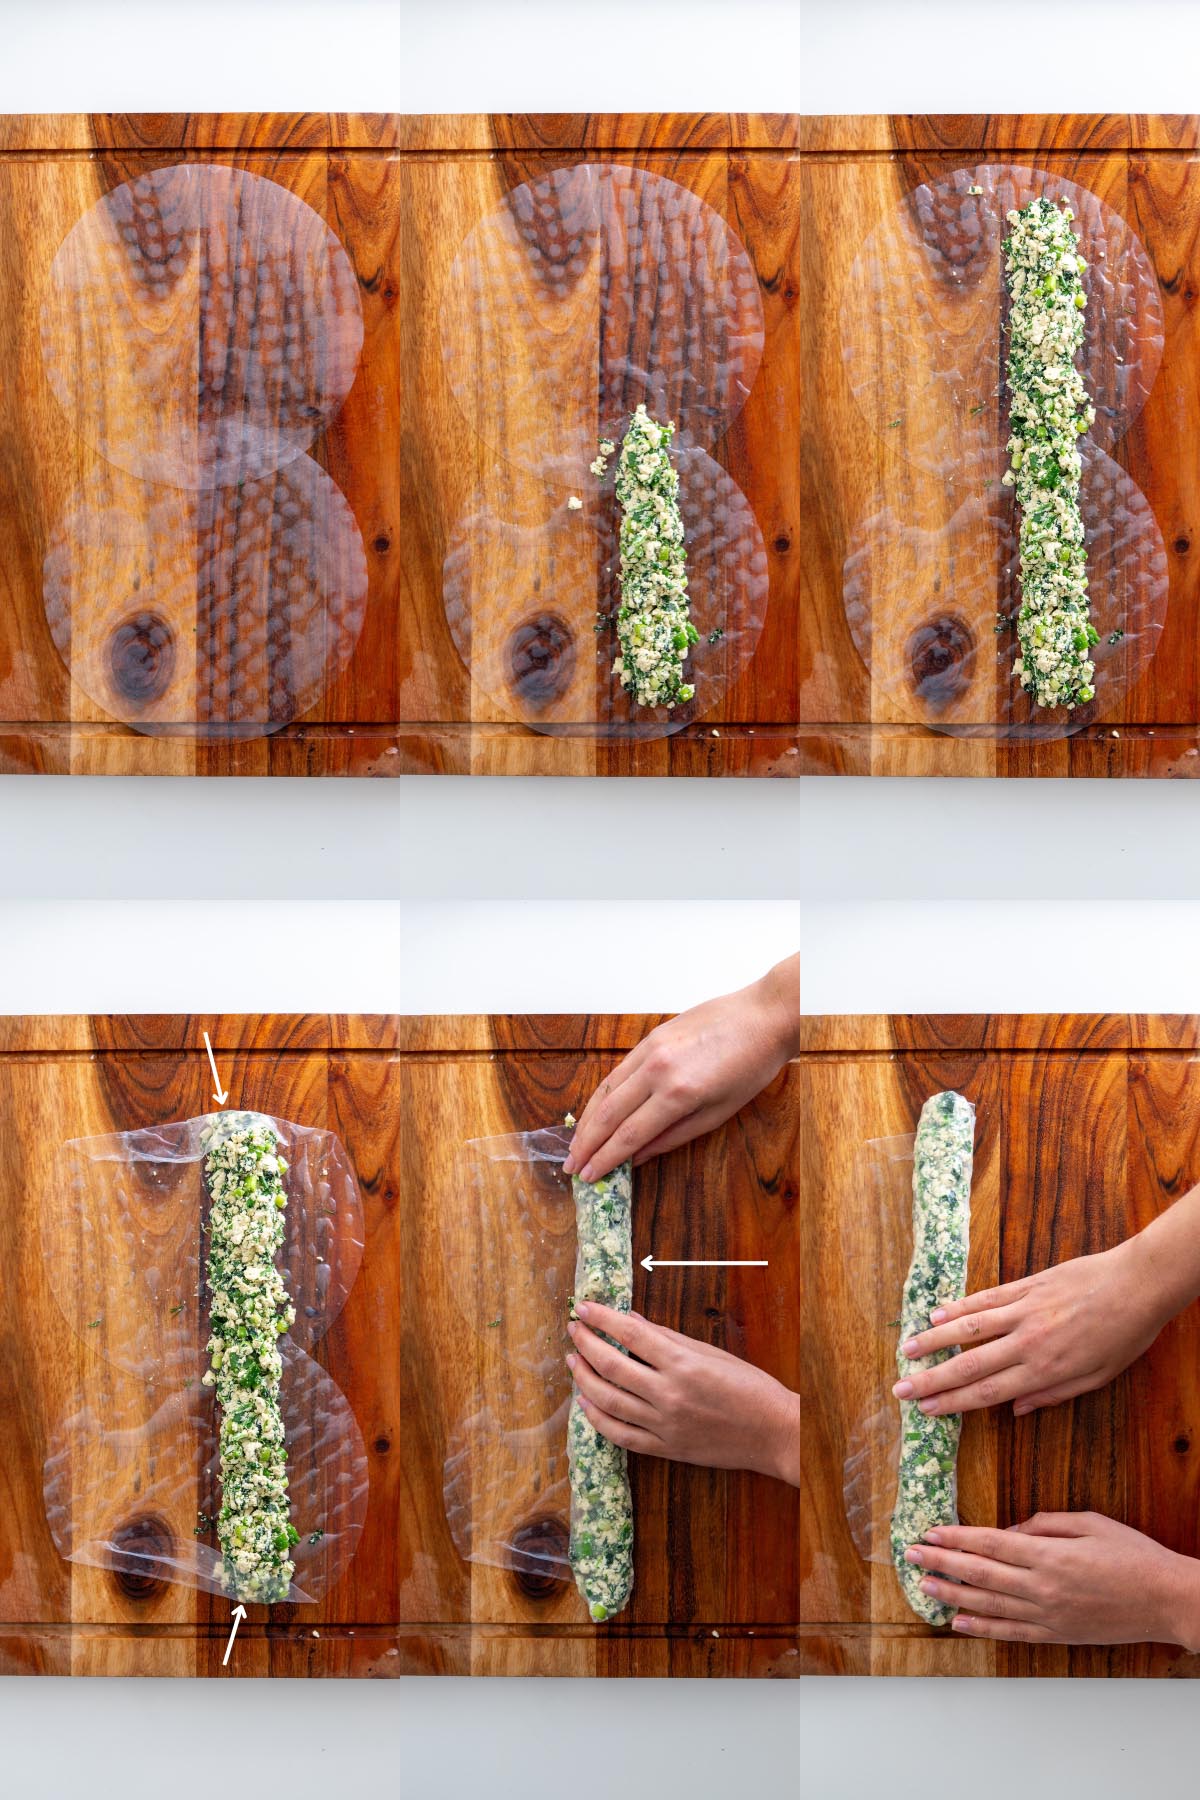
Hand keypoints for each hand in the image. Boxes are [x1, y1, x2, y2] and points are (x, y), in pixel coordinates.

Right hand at [563, 954, 798, 1182]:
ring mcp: (650, 1050)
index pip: (628, 1135)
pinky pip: (617, 1071)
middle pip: (608, 1114)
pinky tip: (594, 1111)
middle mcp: (656, 1070)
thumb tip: (638, 1155)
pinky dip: (601, 1094)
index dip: (605, 1159)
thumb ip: (674, 1136)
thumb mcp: (718, 1112)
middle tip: (570, 1166)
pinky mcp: (650, 1037)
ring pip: (605, 1090)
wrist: (763, 1016)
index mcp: (677, 1094)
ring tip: (575, 1144)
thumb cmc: (750, 1067)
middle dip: (586, 1144)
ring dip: (586, 1121)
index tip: (588, 1177)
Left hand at [567, 1299, 799, 1486]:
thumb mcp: (711, 1352)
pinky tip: (586, 1403)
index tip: (584, 1307)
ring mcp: (664, 1425)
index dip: (602, 1318)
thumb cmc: (750, 1387)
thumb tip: (632, 1320)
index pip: (630, 1333)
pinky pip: (621, 1435)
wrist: (774, 1433)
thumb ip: (668, 1337)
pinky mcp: (665, 1449)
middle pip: (612, 1365)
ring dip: (584, 1378)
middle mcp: (669, 1394)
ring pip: (609, 1401)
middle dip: (586, 1343)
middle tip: (574, 1329)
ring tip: (573, 1361)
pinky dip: (598, 1419)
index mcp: (683, 1363)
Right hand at [892, 1238, 1165, 1417]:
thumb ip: (1053, 1394)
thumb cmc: (1123, 1336)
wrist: (1136, 1286)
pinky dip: (958, 1306)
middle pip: (968, 1364)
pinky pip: (985, 1298)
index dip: (953, 1403)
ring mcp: (1022, 1310)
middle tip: (901, 1388)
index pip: (987, 1392)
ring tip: (907, 1350)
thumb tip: (1017, 1410)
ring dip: (934, 1340)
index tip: (926, 1410)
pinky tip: (937, 1312)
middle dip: (931, 1379)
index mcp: (1044, 1370)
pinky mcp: (1026, 1286)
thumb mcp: (1096, 1377)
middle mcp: (1026, 1342)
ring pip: (968, 1328)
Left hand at [904, 1513, 1199, 1648]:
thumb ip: (1046, 1523)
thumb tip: (1012, 1528)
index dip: (956, 1537)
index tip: (930, 1531)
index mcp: (1049, 1555)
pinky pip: (1011, 1632)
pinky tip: (960, 1622)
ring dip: (953, 1594)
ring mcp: (1048, 1615)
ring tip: (925, 1585)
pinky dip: (983, 1627)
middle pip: (980, 1573)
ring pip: (989, 1604)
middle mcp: (1042, 1587)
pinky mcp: (1057, 1634)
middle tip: (912, 1554)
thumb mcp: (1090, 1522)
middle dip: (942, 1562)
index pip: (989, 1543)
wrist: (1167, 1600)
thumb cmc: (1133, 1556)